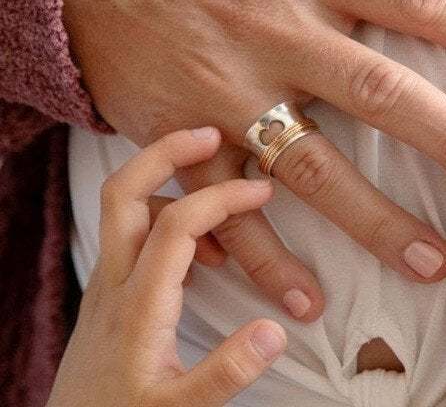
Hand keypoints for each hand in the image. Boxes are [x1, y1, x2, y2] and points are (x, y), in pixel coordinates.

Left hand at [47, 128, 285, 406]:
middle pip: (124, 192)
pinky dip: (169, 219)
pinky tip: (203, 251)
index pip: (177, 225)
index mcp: (138, 305)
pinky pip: (135, 233)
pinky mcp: (113, 289)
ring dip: (170, 185)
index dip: (222, 198)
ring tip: (221, 203)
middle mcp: (116, 281)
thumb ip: (227, 371)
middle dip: (165, 151)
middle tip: (209, 135)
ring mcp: (109, 281)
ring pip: (126, 206)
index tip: (262, 191)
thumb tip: (275, 330)